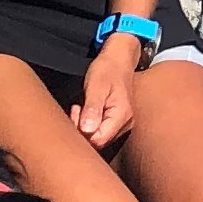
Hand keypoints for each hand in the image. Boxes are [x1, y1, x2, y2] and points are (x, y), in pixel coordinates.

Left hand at [72, 37, 143, 151]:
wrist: (119, 60)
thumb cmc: (107, 70)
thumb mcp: (96, 86)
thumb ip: (93, 109)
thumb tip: (87, 130)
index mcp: (122, 115)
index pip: (98, 139)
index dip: (82, 132)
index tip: (76, 112)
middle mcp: (126, 123)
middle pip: (98, 141)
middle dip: (82, 129)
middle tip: (77, 109)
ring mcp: (123, 124)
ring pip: (98, 137)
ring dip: (85, 126)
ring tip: (83, 107)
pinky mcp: (118, 122)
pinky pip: (101, 131)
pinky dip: (90, 124)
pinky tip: (88, 111)